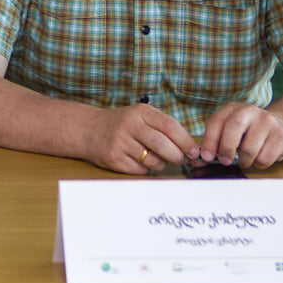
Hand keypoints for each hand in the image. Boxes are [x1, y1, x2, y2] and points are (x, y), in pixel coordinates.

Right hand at [81, 102, 197, 174]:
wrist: (88, 129)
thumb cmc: (123, 124)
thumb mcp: (141, 116)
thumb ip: (164, 128)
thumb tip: (190, 148)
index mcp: (140, 112)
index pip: (170, 126)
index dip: (186, 141)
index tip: (194, 152)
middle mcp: (129, 125)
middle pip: (163, 146)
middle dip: (176, 156)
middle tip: (178, 159)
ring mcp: (120, 142)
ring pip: (153, 161)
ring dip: (160, 164)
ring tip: (153, 157)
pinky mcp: (114, 158)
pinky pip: (140, 170)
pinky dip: (144, 168)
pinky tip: (137, 160)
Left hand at [199, 102, 282, 169]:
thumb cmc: (252, 133)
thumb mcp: (233, 133)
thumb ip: (216, 144)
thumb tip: (198, 160)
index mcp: (232, 109)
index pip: (216, 121)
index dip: (209, 140)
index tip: (207, 156)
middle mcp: (249, 110)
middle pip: (232, 129)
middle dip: (226, 150)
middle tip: (226, 161)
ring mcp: (267, 121)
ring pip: (249, 148)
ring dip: (244, 161)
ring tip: (246, 159)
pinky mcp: (281, 135)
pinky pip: (265, 157)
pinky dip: (259, 164)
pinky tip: (260, 157)